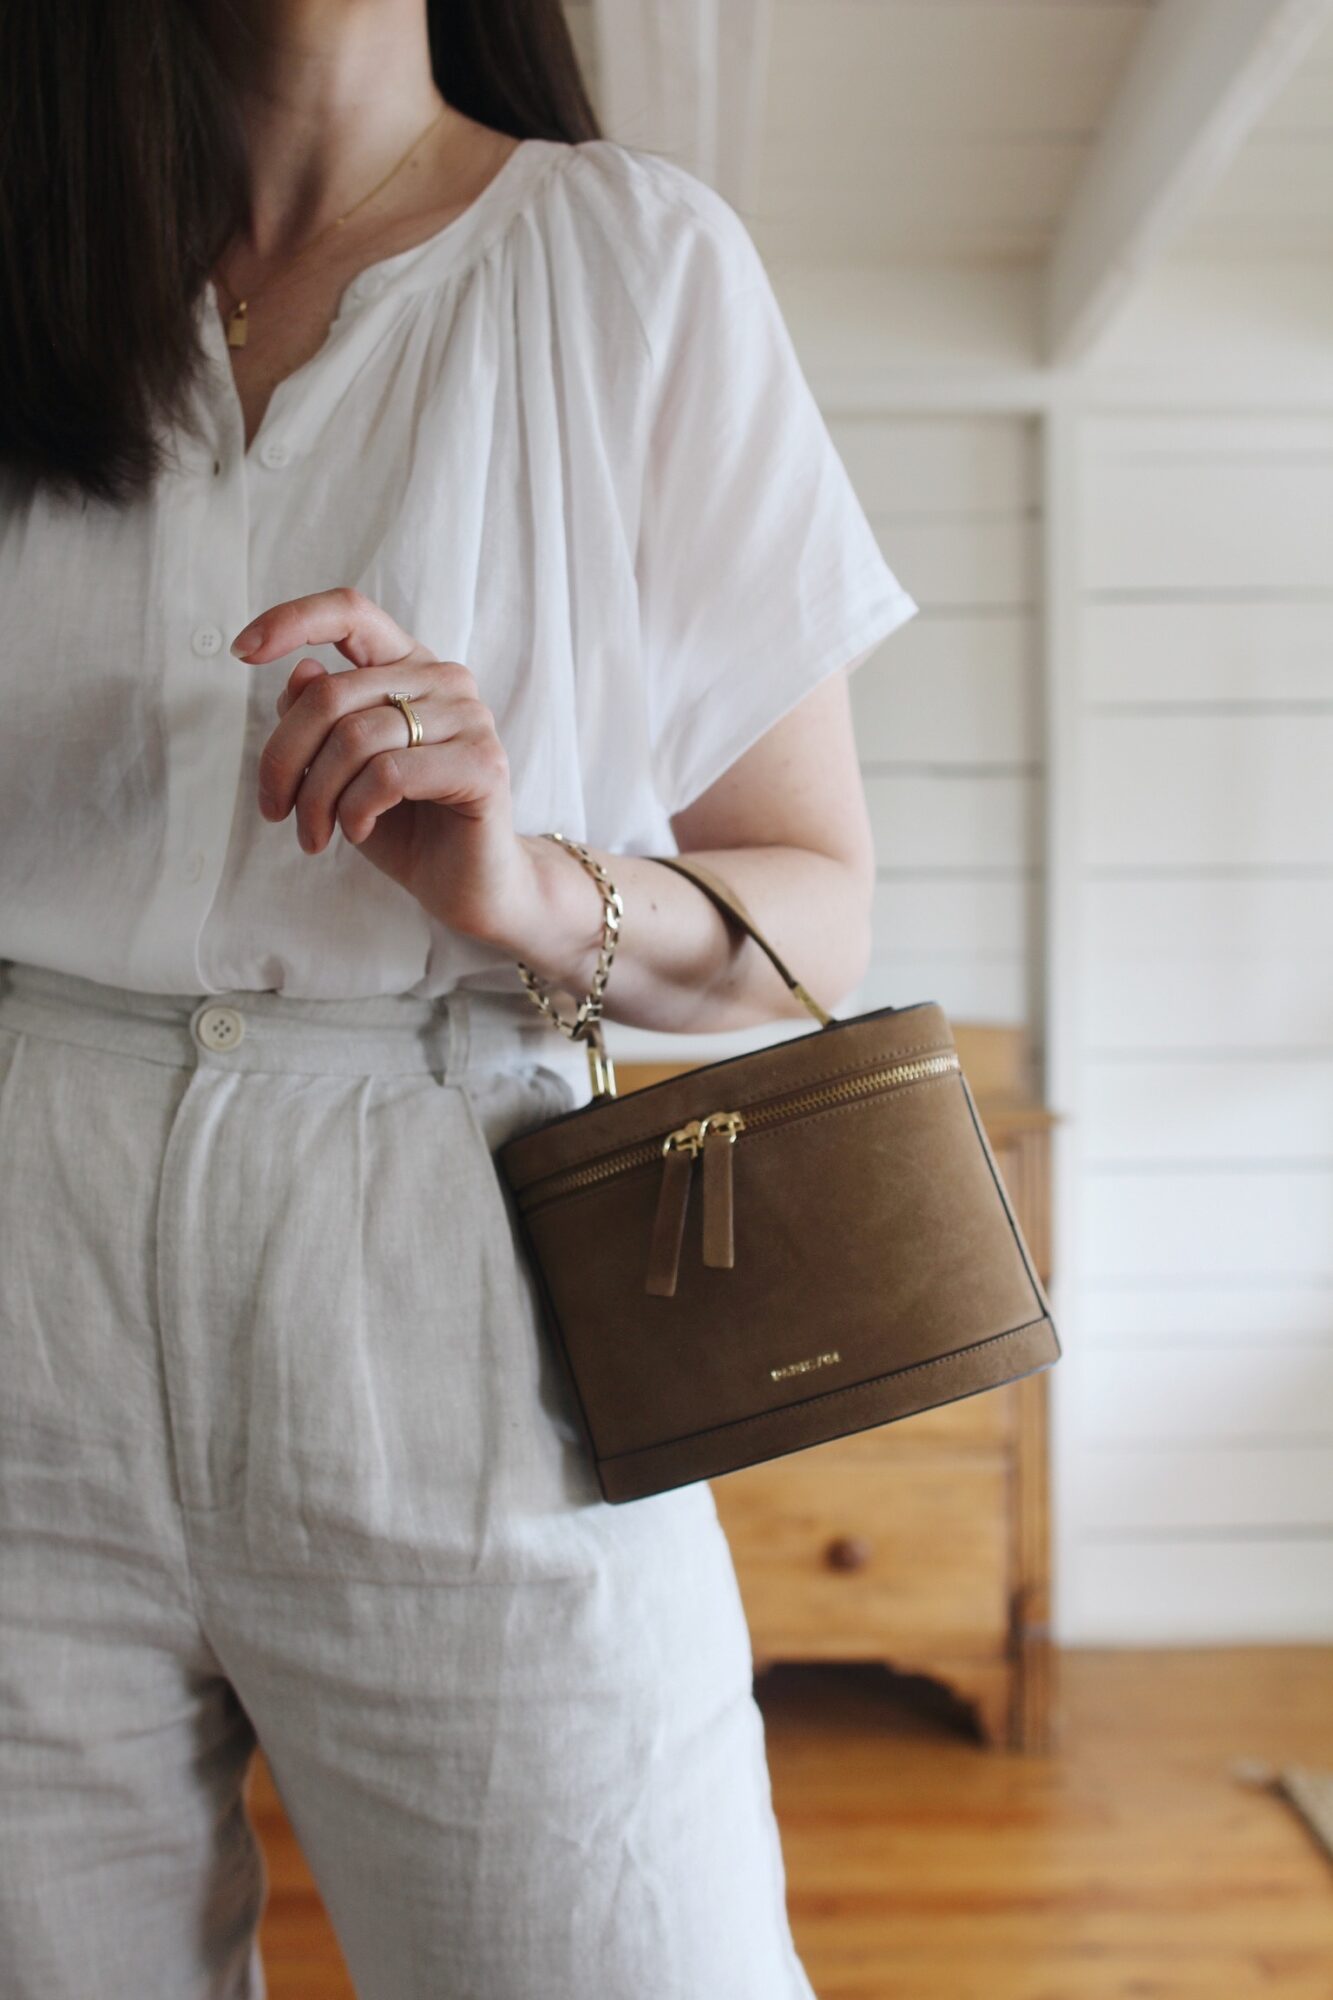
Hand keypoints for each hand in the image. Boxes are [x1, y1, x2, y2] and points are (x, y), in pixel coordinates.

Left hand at [231, 585, 552, 949]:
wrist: (466, 886)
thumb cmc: (402, 825)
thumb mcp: (339, 770)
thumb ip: (317, 719)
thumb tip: (299, 674)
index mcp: (408, 667)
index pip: (350, 612)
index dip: (291, 620)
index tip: (240, 651)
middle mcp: (444, 680)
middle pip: (330, 694)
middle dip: (283, 758)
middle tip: (274, 810)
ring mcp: (470, 718)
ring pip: (354, 738)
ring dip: (316, 797)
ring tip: (314, 835)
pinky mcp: (483, 764)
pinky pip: (388, 775)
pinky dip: (355, 810)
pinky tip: (356, 831)